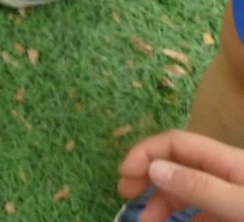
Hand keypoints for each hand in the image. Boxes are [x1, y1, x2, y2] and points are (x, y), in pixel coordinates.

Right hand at [118, 130, 243, 221]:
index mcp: (226, 159)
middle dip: (147, 176)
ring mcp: (229, 193)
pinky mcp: (234, 213)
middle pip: (177, 164)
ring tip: (146, 221)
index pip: (176, 143)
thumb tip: (152, 168)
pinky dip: (183, 217)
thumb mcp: (236, 203)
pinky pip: (202, 211)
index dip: (145, 153)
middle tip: (125, 193)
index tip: (123, 174)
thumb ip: (198, 186)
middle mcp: (224, 171)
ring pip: (187, 190)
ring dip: (161, 202)